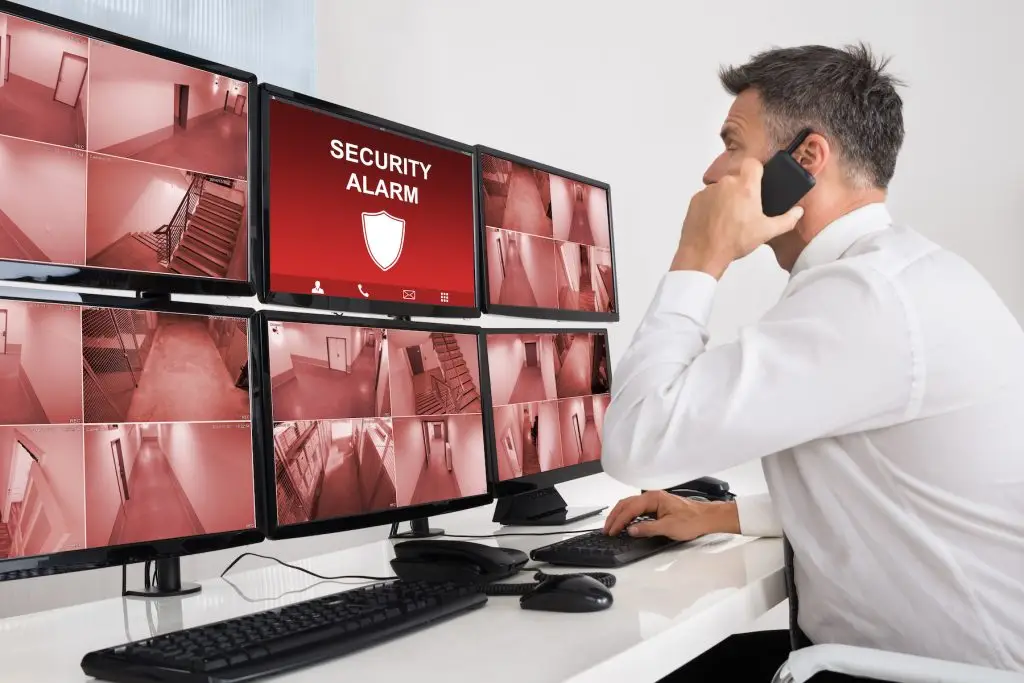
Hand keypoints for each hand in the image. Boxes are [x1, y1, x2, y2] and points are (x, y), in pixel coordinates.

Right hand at [603, 490, 739, 540]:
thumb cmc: (692, 520)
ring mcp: (655, 500)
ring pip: (631, 505)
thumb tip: (631, 530)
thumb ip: (647, 529)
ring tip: (613, 526)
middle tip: (607, 529)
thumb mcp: (668, 528)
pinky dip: (628, 515)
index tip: (612, 531)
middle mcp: (652, 496)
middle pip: (626, 504)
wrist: (707, 518)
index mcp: (653, 498)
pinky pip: (638, 509)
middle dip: (615, 516)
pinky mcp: (658, 506)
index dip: (619, 521)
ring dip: (620, 515)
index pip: (630, 509)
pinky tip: (626, 523)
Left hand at [673, 157, 803, 277]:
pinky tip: (716, 222)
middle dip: (742, 191)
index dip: (756, 170)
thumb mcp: (766, 232)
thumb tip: (797, 212)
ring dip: (726, 199)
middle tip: (745, 210)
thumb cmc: (733, 241)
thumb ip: (786, 220)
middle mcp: (726, 184)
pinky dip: (711, 206)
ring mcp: (708, 191)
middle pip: (737, 179)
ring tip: (729, 219)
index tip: (758, 180)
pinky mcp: (696, 199)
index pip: (752, 163)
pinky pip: (707, 198)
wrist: (704, 253)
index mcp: (745, 187)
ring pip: (721, 189)